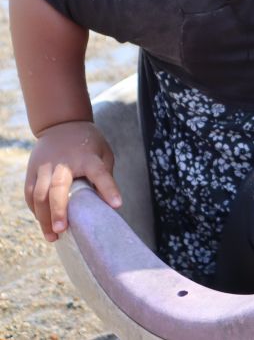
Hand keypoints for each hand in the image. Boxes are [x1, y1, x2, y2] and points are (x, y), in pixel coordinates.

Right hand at [24, 121, 120, 241]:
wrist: (62, 124)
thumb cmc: (88, 143)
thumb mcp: (103, 152)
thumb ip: (105, 174)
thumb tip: (108, 203)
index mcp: (88, 157)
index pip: (100, 174)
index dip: (109, 189)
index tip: (117, 205)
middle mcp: (64, 162)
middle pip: (58, 188)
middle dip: (59, 210)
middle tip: (62, 230)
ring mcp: (45, 166)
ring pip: (39, 194)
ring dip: (44, 217)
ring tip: (53, 236)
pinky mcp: (33, 170)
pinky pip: (30, 194)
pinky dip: (35, 210)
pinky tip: (43, 222)